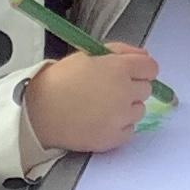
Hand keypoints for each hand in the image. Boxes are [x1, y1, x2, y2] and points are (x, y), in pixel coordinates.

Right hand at [25, 46, 164, 155]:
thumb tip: (144, 56)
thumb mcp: (88, 54)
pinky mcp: (115, 138)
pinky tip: (100, 121)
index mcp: (119, 68)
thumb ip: (120, 51)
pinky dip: (119, 127)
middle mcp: (125, 92)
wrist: (38, 112)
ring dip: (126, 108)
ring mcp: (121, 117)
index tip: (131, 73)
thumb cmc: (60, 81)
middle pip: (146, 89)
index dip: (141, 69)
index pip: (151, 67)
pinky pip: (129, 130)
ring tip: (101, 106)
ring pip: (139, 110)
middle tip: (108, 90)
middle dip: (131, 87)